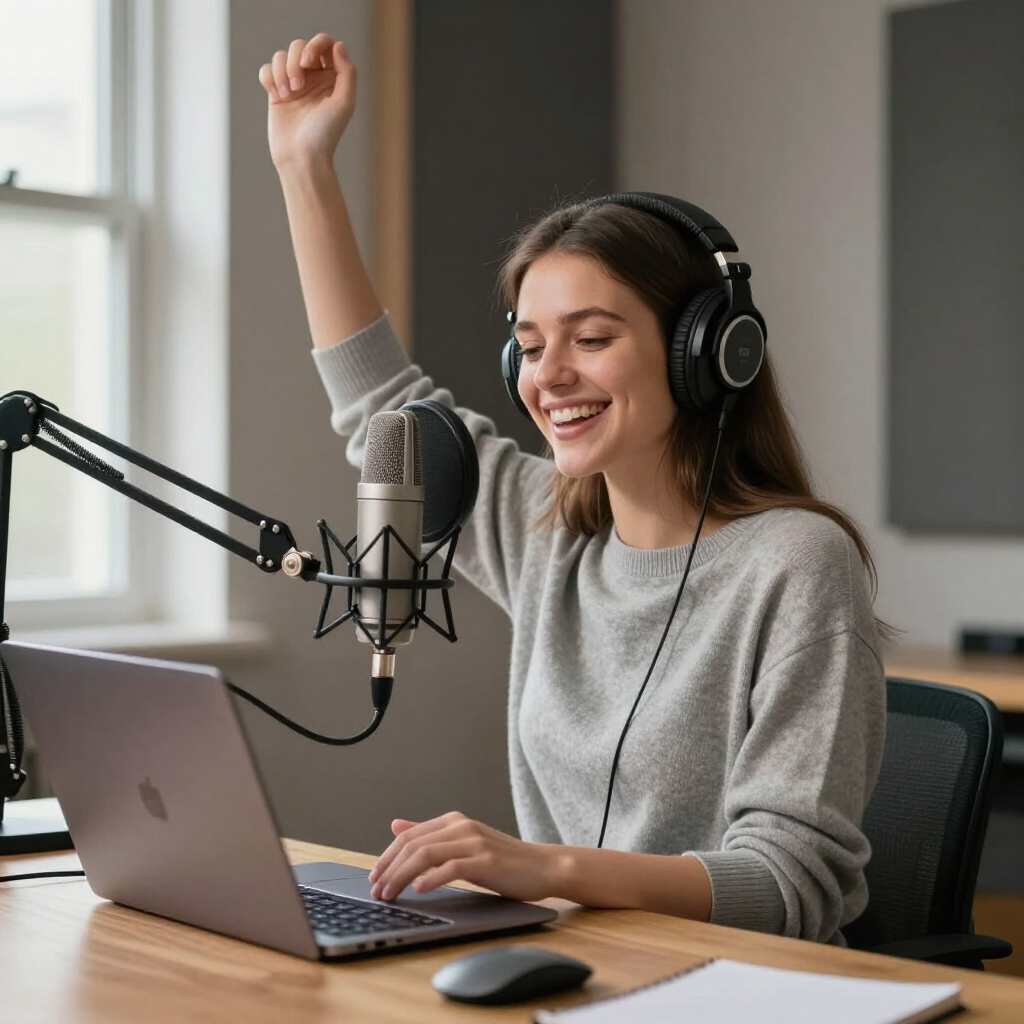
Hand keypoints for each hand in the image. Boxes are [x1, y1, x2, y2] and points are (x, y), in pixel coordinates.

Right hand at [258, 33, 356, 168]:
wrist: (301, 157)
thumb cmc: (325, 134)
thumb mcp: (344, 104)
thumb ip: (347, 73)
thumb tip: (338, 45)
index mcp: (333, 77)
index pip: (324, 43)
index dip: (314, 45)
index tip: (308, 63)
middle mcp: (314, 77)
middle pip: (299, 46)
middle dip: (295, 62)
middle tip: (298, 87)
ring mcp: (294, 84)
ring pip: (281, 56)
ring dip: (281, 71)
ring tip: (287, 95)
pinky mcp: (277, 92)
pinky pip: (267, 69)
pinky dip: (269, 78)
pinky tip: (276, 96)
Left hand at [368, 812, 562, 902]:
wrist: (543, 866)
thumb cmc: (502, 860)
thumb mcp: (463, 844)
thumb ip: (430, 835)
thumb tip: (395, 825)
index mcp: (454, 821)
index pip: (409, 836)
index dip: (387, 857)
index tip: (374, 878)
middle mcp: (462, 826)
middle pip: (413, 844)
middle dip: (389, 869)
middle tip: (377, 891)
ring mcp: (474, 842)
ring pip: (426, 854)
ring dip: (402, 876)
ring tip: (390, 894)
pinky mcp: (485, 861)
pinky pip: (451, 867)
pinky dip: (431, 879)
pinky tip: (419, 890)